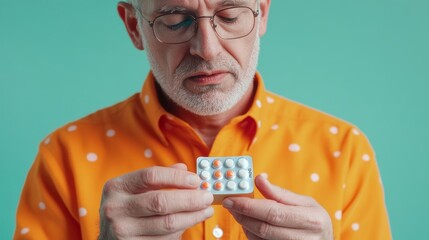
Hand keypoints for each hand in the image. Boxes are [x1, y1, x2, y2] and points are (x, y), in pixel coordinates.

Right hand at [99, 163, 213, 239]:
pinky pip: (165, 239)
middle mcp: (115, 208)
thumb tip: (184, 168)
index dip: (177, 177)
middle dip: (190, 199)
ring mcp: (122, 231)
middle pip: (161, 201)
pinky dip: (181, 231)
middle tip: (207, 197)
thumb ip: (158, 178)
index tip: (197, 180)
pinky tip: (189, 223)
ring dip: (192, 217)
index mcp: (116, 187)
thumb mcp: (133, 190)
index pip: (151, 176)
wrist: (108, 239)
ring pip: (167, 224)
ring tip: (206, 211)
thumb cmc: (126, 210)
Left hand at [222, 174, 332, 239]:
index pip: (274, 213)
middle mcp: (305, 239)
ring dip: (245, 225)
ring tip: (240, 213)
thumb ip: (280, 193)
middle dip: (243, 215)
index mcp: (311, 220)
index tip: (232, 198)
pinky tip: (250, 225)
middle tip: (230, 205)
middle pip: (264, 229)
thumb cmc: (314, 221)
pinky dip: (251, 235)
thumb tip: (259, 179)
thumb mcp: (305, 203)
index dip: (249, 206)